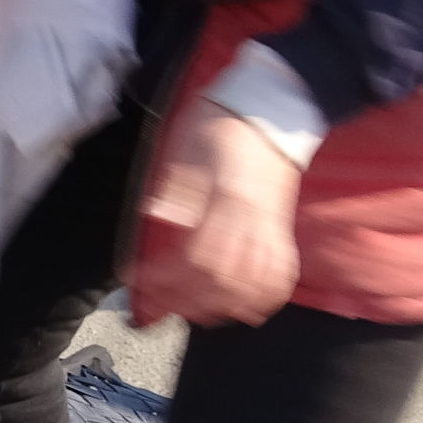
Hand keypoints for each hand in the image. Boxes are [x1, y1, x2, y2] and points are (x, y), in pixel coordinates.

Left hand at [133, 100, 302, 326]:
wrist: (268, 109)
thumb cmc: (221, 126)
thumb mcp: (187, 147)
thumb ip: (176, 187)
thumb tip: (155, 212)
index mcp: (228, 198)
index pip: (198, 255)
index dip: (166, 276)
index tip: (139, 279)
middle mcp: (255, 218)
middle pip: (225, 277)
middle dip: (190, 299)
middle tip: (161, 304)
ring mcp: (273, 225)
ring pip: (255, 282)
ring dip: (225, 305)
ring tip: (196, 313)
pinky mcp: (283, 228)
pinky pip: (282, 273)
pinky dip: (265, 296)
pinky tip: (247, 308)